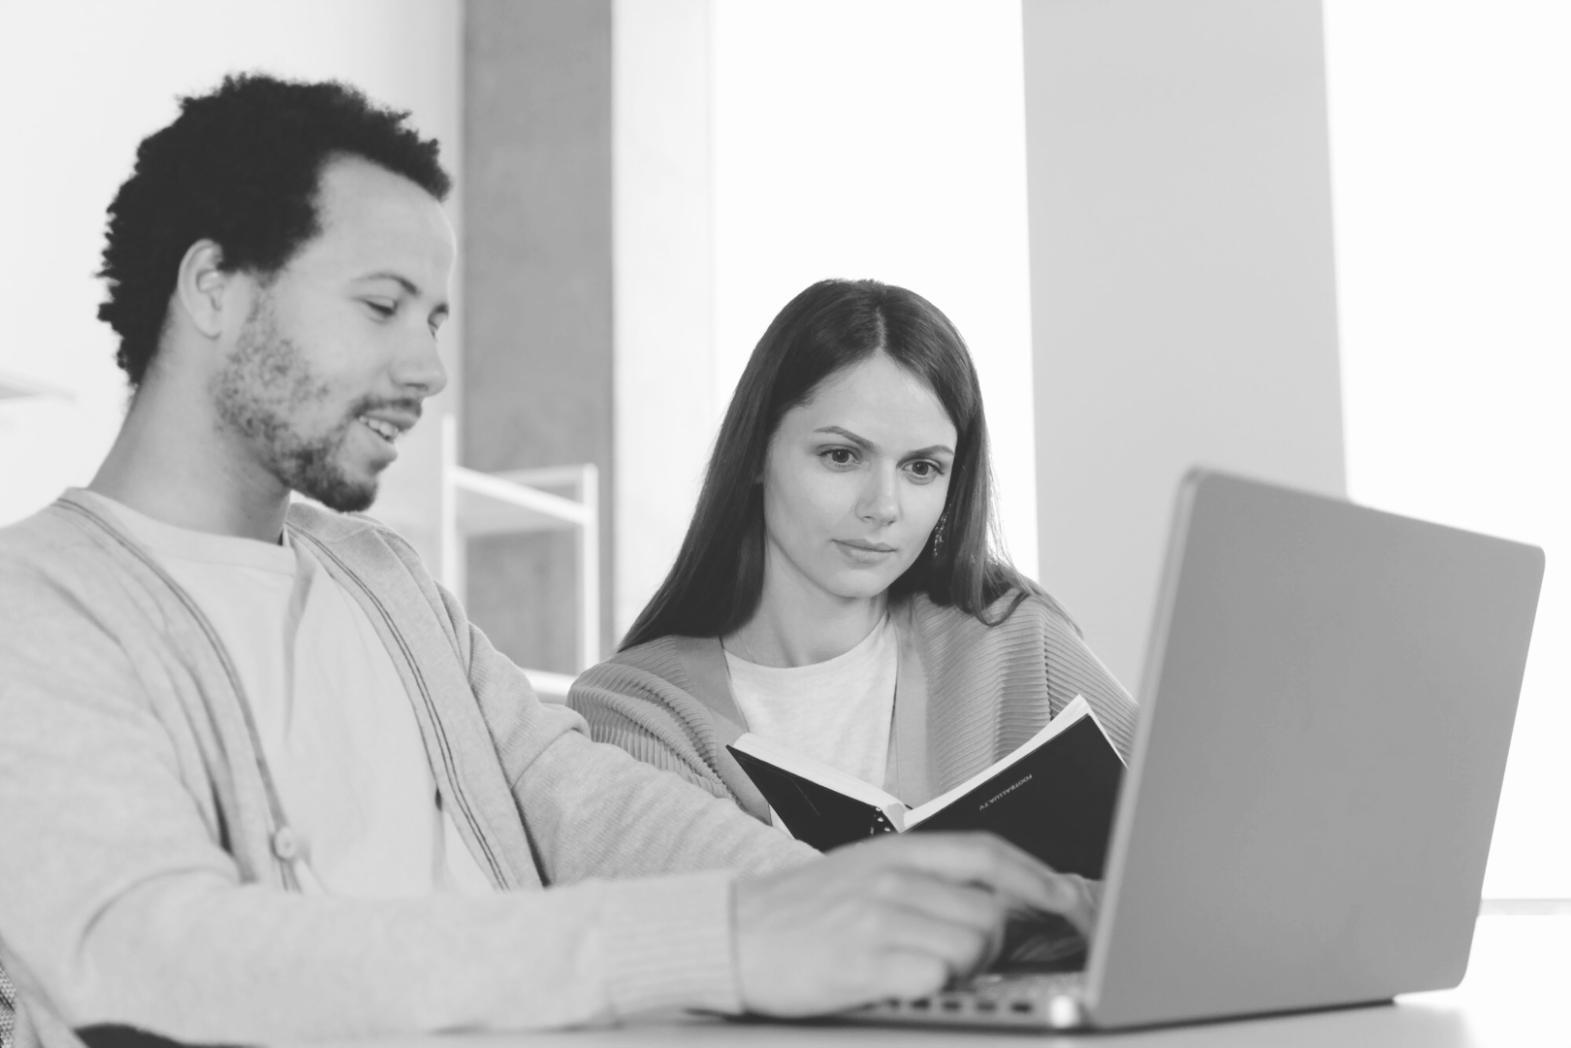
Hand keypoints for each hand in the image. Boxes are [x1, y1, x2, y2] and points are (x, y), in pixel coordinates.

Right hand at [731, 832, 1093, 1016]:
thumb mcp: (863, 871)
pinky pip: (936, 978)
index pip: (988, 853)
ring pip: (972, 947)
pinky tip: (900, 985)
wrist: (730, 933)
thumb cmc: (800, 911)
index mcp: (897, 852)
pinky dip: (931, 988)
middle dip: (992, 946)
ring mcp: (879, 919)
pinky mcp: (864, 963)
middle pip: (991, 912)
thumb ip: (924, 877)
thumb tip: (993, 898)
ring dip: (962, 970)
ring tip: (920, 971)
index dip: (1039, 877)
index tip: (1069, 900)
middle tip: (958, 959)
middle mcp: (893, 878)